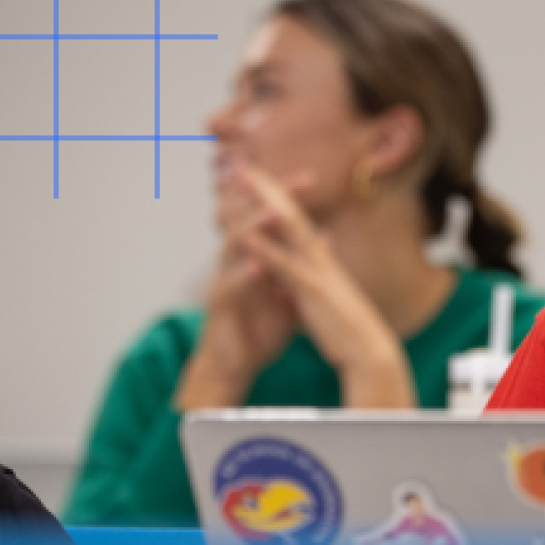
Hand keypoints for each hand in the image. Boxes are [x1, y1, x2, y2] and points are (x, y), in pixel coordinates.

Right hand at [174, 162, 298, 409]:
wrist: (234, 366)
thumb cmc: (259, 329)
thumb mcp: (287, 292)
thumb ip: (301, 263)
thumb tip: (325, 237)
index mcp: (253, 256)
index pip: (266, 218)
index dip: (285, 197)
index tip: (311, 178)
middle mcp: (236, 262)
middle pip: (247, 219)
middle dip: (268, 198)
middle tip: (293, 183)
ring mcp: (225, 281)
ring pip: (233, 247)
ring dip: (252, 229)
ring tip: (271, 213)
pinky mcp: (219, 307)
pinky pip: (228, 286)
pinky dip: (243, 275)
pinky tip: (257, 266)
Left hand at [233, 161, 416, 408]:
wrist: (371, 353)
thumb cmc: (351, 329)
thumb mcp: (334, 292)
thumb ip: (325, 267)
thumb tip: (322, 246)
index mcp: (320, 260)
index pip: (294, 221)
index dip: (275, 197)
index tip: (254, 178)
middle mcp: (318, 258)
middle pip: (289, 213)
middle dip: (266, 187)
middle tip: (242, 163)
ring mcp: (316, 271)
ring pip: (288, 229)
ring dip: (264, 203)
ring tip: (242, 181)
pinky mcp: (312, 291)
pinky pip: (285, 266)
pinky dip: (265, 248)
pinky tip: (246, 234)